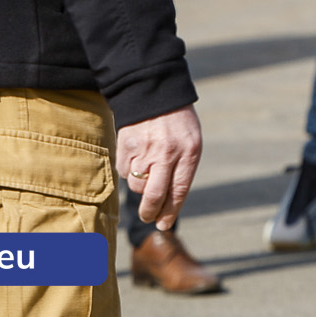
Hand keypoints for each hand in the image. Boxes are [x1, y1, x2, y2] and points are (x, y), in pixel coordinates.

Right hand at [115, 104, 201, 228]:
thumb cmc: (177, 123)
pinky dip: (130, 170)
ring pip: (137, 185)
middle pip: (154, 195)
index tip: (163, 225)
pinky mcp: (126, 146)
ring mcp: (145, 150)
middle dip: (150, 212)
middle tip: (149, 218)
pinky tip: (138, 156)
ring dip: (141, 185)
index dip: (170, 212)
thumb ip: (182, 170)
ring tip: (148, 168)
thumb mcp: (190, 143)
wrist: (155, 92)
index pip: (179, 191)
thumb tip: (168, 204)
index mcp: (188, 152)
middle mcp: (167, 153)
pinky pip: (125, 172)